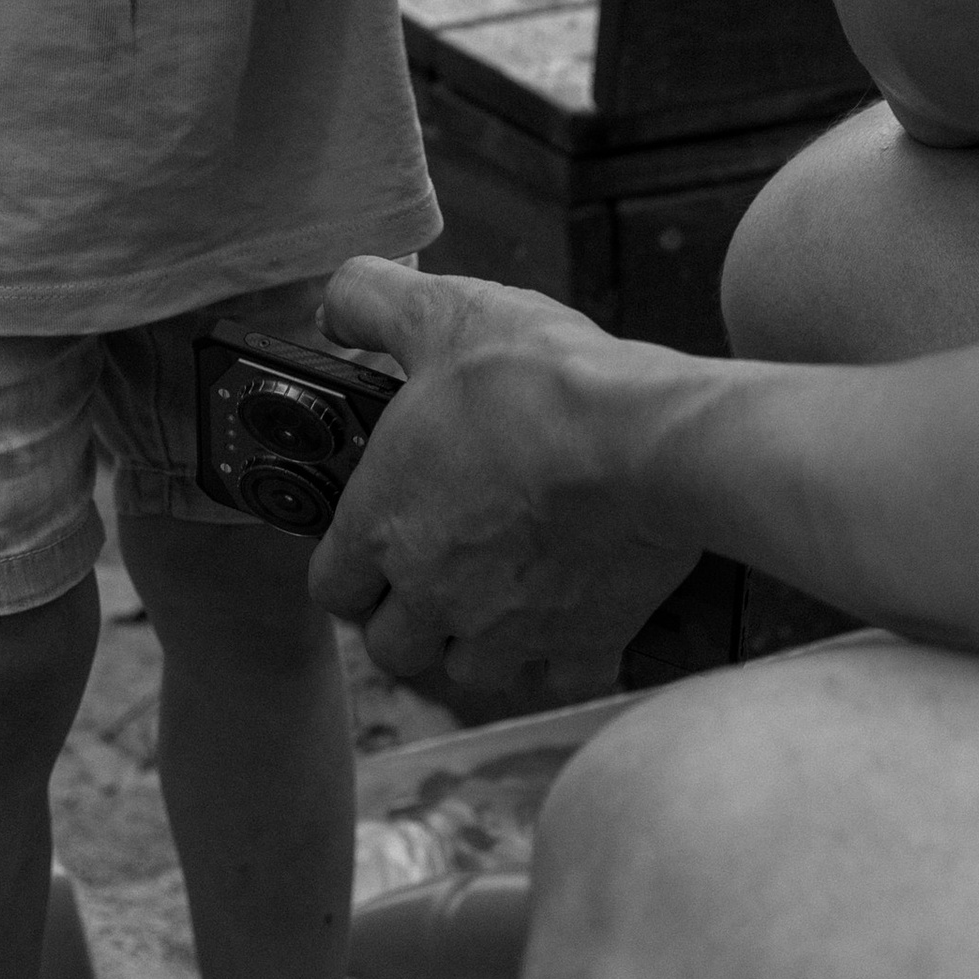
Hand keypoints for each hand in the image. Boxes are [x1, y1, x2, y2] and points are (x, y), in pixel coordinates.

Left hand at [308, 259, 696, 714]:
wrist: (647, 442)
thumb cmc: (538, 383)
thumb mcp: (440, 312)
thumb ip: (368, 302)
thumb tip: (334, 311)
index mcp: (384, 527)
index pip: (331, 587)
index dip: (349, 566)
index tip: (374, 540)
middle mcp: (435, 595)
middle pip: (393, 646)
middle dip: (407, 615)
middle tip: (437, 568)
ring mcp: (510, 630)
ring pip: (469, 671)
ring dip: (477, 639)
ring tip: (502, 589)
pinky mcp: (584, 643)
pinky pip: (558, 676)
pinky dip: (562, 652)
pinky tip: (573, 608)